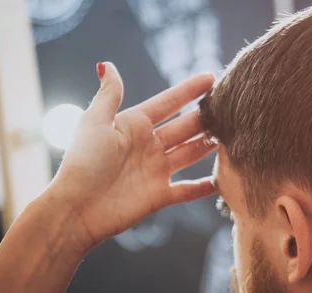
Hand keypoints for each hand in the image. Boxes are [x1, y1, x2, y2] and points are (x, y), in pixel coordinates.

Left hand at [49, 62, 217, 248]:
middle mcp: (149, 145)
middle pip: (185, 127)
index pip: (168, 103)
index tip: (211, 78)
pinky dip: (204, 187)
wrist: (78, 208)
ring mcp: (157, 170)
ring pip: (191, 153)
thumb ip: (109, 95)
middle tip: (231, 108)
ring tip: (233, 135)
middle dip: (207, 117)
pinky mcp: (161, 195)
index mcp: (134, 125)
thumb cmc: (83, 162)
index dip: (189, 90)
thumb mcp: (94, 122)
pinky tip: (222, 180)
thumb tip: (107, 65)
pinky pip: (188, 190)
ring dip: (210, 145)